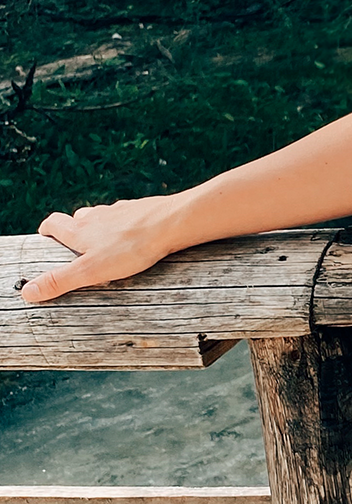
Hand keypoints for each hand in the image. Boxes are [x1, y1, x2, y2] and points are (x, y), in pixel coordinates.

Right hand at [18, 197, 186, 303]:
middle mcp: (97, 216)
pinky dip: (125, 226)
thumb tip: (27, 292)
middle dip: (73, 230)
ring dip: (99, 227)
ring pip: (103, 217)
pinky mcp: (142, 211)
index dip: (47, 230)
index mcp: (80, 229)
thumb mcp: (90, 270)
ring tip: (105, 245)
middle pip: (77, 218)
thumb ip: (60, 280)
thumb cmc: (131, 248)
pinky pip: (128, 218)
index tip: (45, 237)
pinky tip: (134, 238)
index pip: (54, 223)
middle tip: (75, 247)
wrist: (171, 223)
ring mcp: (121, 211)